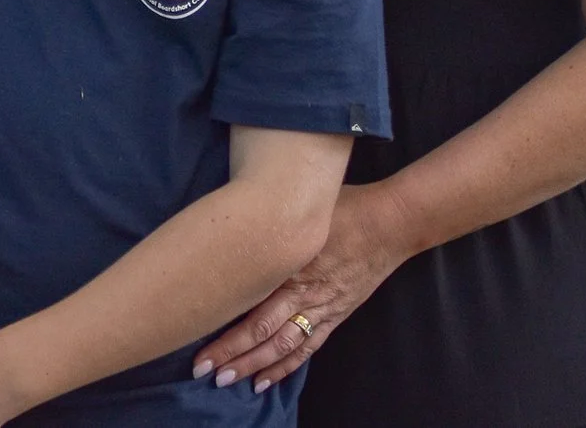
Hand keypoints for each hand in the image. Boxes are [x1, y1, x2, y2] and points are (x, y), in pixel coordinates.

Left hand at [191, 184, 409, 392]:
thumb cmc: (344, 206)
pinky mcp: (336, 315)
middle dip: (232, 351)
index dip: (224, 320)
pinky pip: (308, 347)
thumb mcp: (300, 205)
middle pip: (262, 329)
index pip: (251, 299)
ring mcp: (321, 307)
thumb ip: (269, 216)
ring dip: (255, 364)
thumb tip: (233, 215)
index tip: (197, 332)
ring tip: (228, 380)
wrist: (389, 223)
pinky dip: (286, 366)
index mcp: (291, 262)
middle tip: (203, 368)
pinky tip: (266, 380)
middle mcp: (304, 291)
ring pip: (283, 344)